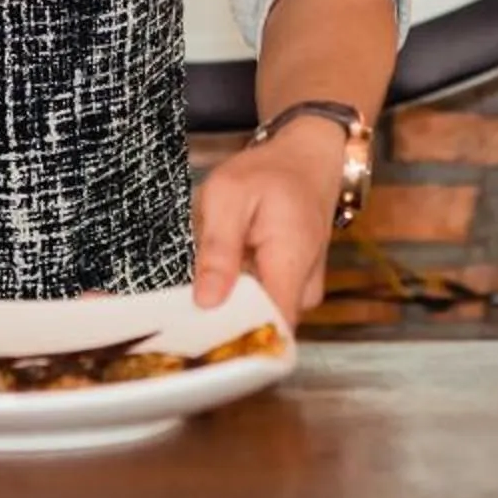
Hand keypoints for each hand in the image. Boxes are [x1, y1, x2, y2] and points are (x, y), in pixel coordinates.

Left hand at [192, 120, 345, 326]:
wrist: (308, 159)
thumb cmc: (269, 172)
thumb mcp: (228, 194)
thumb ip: (219, 249)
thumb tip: (207, 303)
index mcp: (290, 265)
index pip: (266, 330)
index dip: (229, 338)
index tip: (193, 335)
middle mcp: (304, 290)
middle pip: (256, 327)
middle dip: (219, 314)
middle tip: (189, 288)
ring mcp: (302, 293)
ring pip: (255, 315)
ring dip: (228, 297)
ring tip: (214, 265)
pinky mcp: (294, 290)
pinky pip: (262, 302)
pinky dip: (239, 289)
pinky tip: (229, 266)